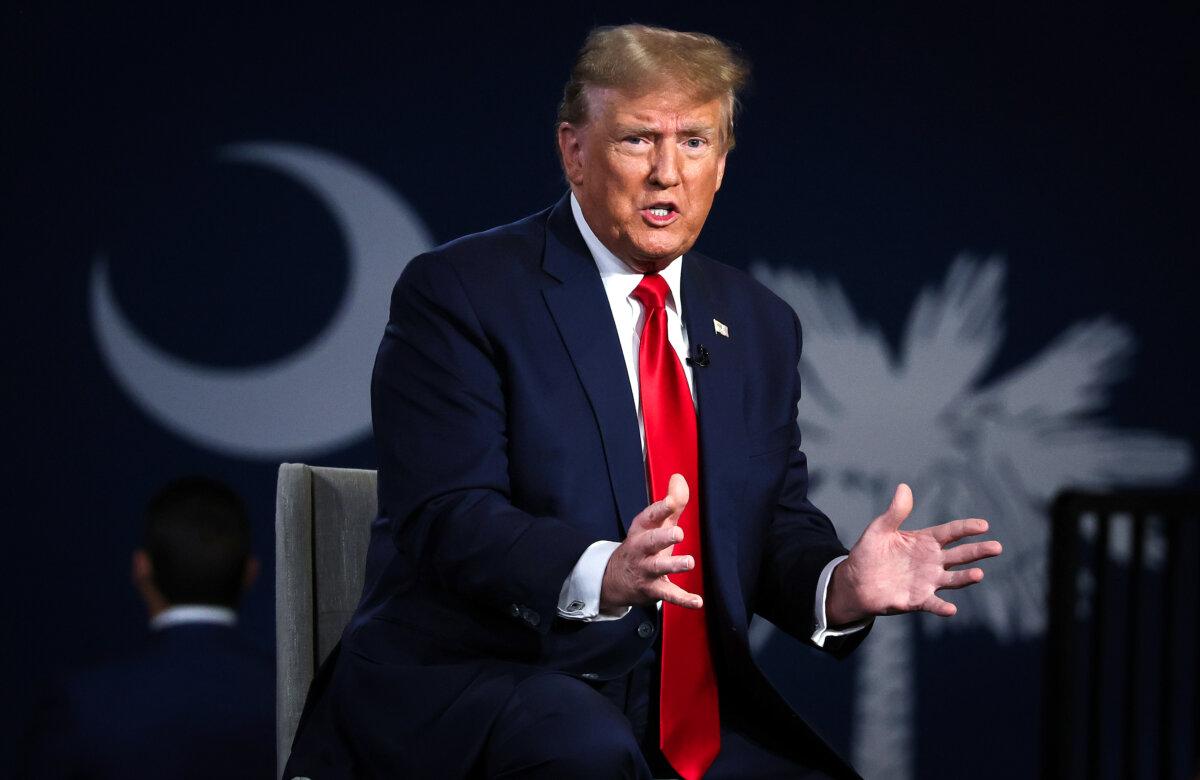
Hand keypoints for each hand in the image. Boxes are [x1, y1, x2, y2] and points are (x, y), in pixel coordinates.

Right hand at [600, 474, 703, 612]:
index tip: (670, 501)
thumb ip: (671, 502)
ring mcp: (646, 570)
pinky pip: (668, 595)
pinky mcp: (652, 590)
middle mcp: (641, 549)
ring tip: (689, 562)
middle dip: (663, 537)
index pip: (650, 516)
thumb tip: (679, 478)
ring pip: (658, 568)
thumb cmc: (642, 546)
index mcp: (642, 529)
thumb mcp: (654, 524)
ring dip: (673, 565)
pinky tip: (697, 601)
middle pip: (650, 541)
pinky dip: (683, 599)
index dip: (660, 509)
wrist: (614, 579)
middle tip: (678, 533)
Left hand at [826, 483, 1002, 624]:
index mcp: (925, 542)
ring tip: (978, 575)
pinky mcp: (917, 600)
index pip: (950, 533)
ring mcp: (927, 581)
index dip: (966, 528)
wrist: (855, 582)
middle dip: (978, 551)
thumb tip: (904, 487)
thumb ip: (895, 512)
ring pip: (952, 580)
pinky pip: (933, 604)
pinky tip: (951, 609)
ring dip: (965, 578)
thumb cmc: (869, 553)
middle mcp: (931, 562)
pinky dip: (942, 607)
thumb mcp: (880, 529)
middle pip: (959, 555)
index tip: (984, 525)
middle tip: (997, 547)